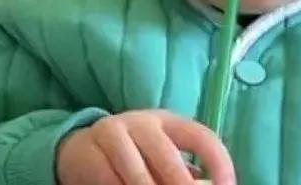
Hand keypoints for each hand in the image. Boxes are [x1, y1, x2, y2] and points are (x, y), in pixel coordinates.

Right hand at [56, 110, 235, 184]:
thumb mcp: (160, 156)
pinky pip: (110, 182)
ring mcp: (115, 134)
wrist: (81, 148)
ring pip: (139, 176)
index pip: (201, 137)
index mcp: (168, 122)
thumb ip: (183, 171)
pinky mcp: (89, 152)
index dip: (218, 162)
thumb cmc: (134, 155)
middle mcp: (143, 123)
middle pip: (169, 158)